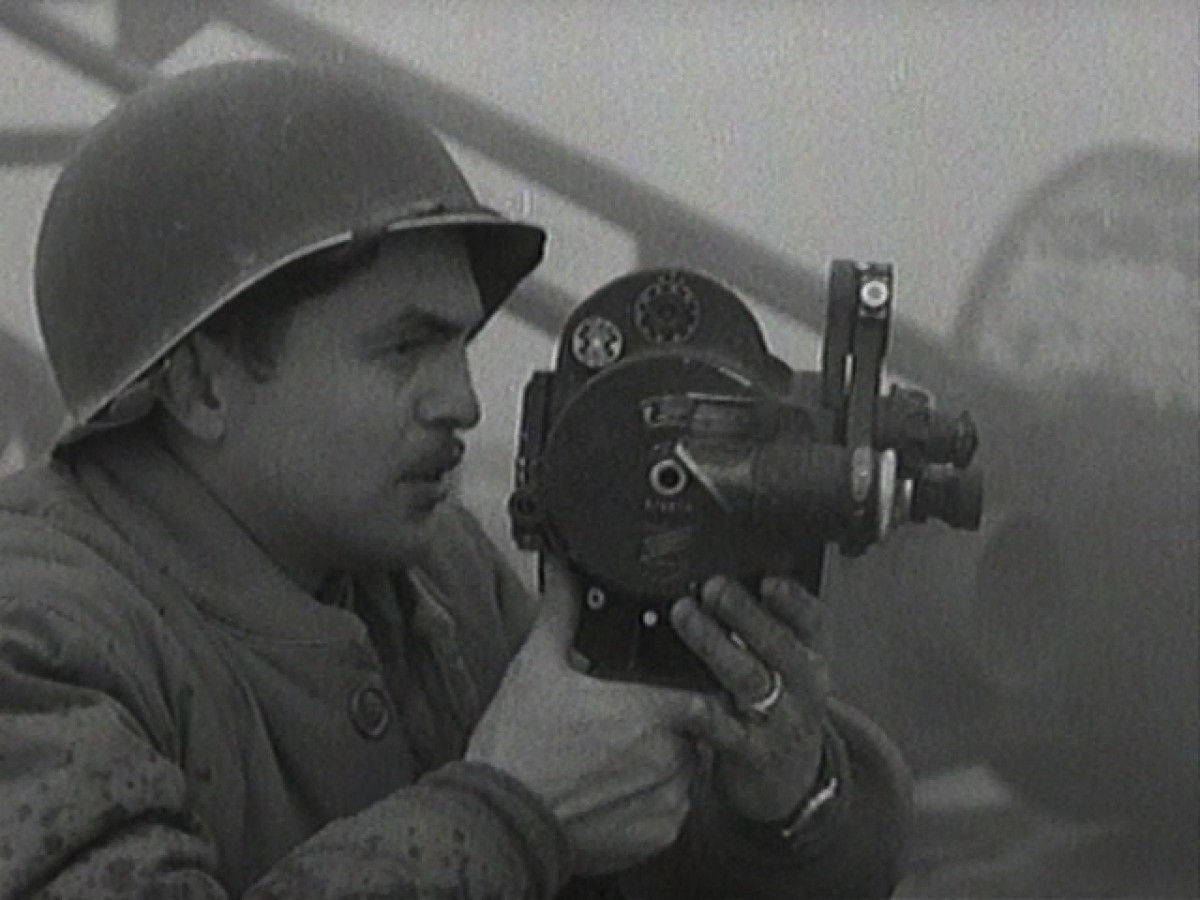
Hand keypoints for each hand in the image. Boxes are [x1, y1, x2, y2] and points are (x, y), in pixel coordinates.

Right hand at [466, 560, 724, 875]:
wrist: (499, 820)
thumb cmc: (517, 747)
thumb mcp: (536, 666)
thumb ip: (562, 612)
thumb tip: (565, 569)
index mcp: (651, 711)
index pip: (702, 692)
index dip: (689, 688)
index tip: (666, 690)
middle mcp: (669, 757)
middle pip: (694, 730)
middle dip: (668, 725)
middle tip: (625, 725)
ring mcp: (667, 801)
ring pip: (684, 771)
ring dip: (661, 762)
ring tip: (613, 759)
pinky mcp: (657, 836)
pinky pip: (670, 811)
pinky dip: (650, 800)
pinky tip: (612, 791)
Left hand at [670, 575, 831, 822]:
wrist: (790, 786)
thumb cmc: (778, 710)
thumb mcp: (786, 672)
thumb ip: (763, 631)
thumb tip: (721, 580)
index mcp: (810, 658)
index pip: (812, 622)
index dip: (794, 600)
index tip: (769, 580)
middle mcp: (802, 687)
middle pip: (779, 645)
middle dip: (745, 613)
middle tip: (713, 586)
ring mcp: (780, 721)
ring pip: (749, 679)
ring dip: (715, 644)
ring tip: (685, 615)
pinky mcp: (753, 754)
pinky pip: (728, 732)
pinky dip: (707, 714)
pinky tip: (689, 699)